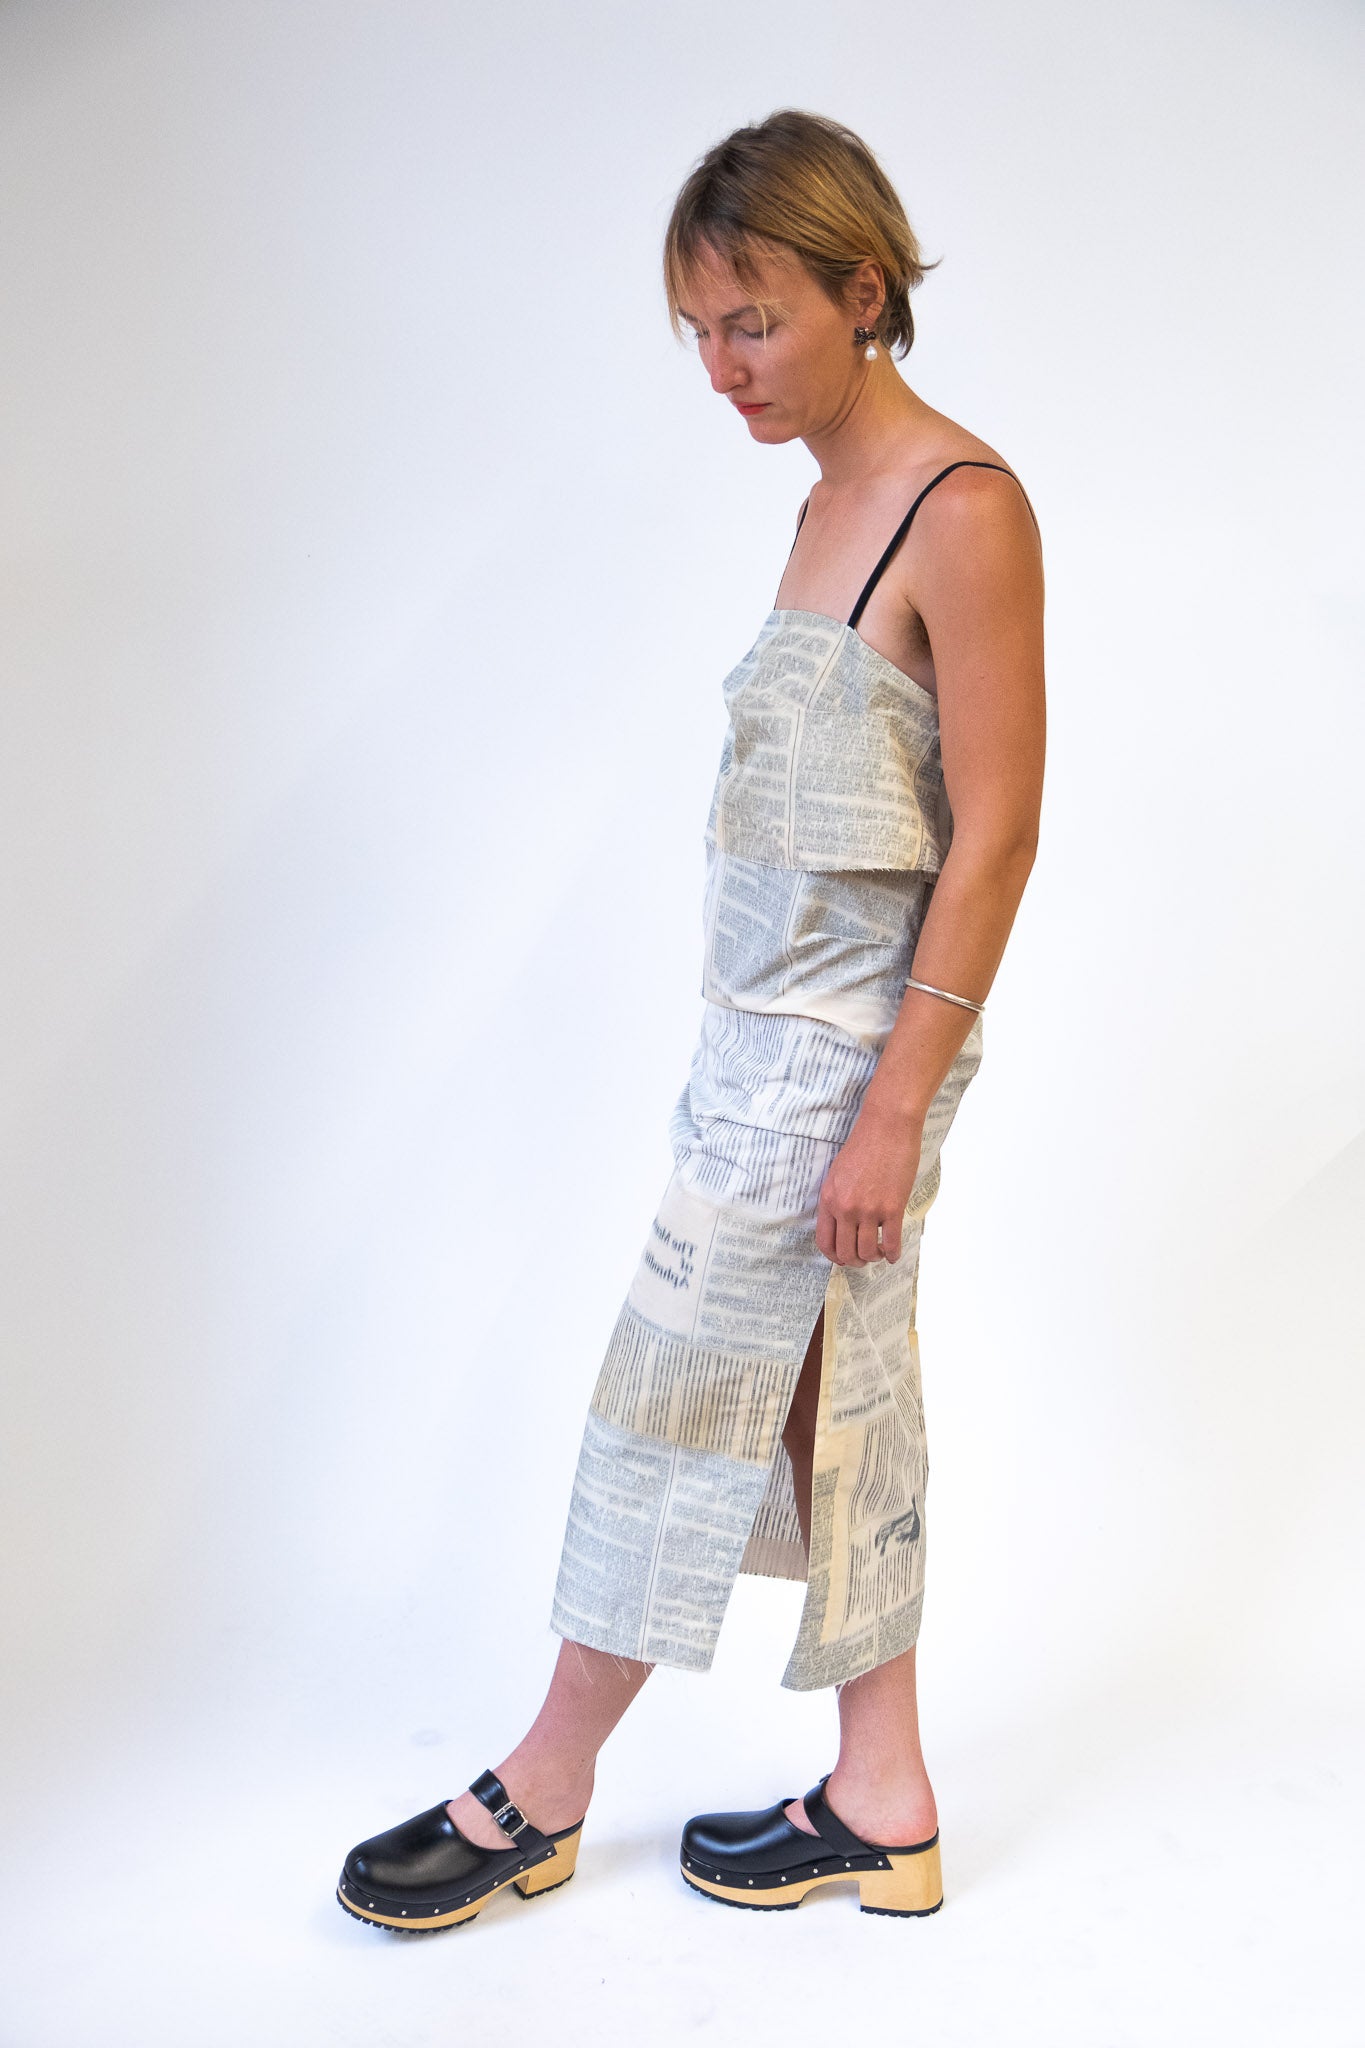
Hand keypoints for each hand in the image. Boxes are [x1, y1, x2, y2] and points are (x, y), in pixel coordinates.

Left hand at [815, 1107, 924, 1266]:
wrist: (887, 1126)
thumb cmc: (864, 1144)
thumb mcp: (838, 1172)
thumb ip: (837, 1198)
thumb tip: (842, 1223)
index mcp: (829, 1199)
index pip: (825, 1241)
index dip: (834, 1256)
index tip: (843, 1257)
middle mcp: (846, 1208)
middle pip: (846, 1253)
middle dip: (855, 1261)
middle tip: (863, 1258)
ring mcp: (869, 1210)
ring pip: (868, 1252)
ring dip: (874, 1257)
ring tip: (879, 1252)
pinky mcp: (892, 1208)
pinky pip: (892, 1242)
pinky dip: (893, 1254)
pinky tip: (894, 1254)